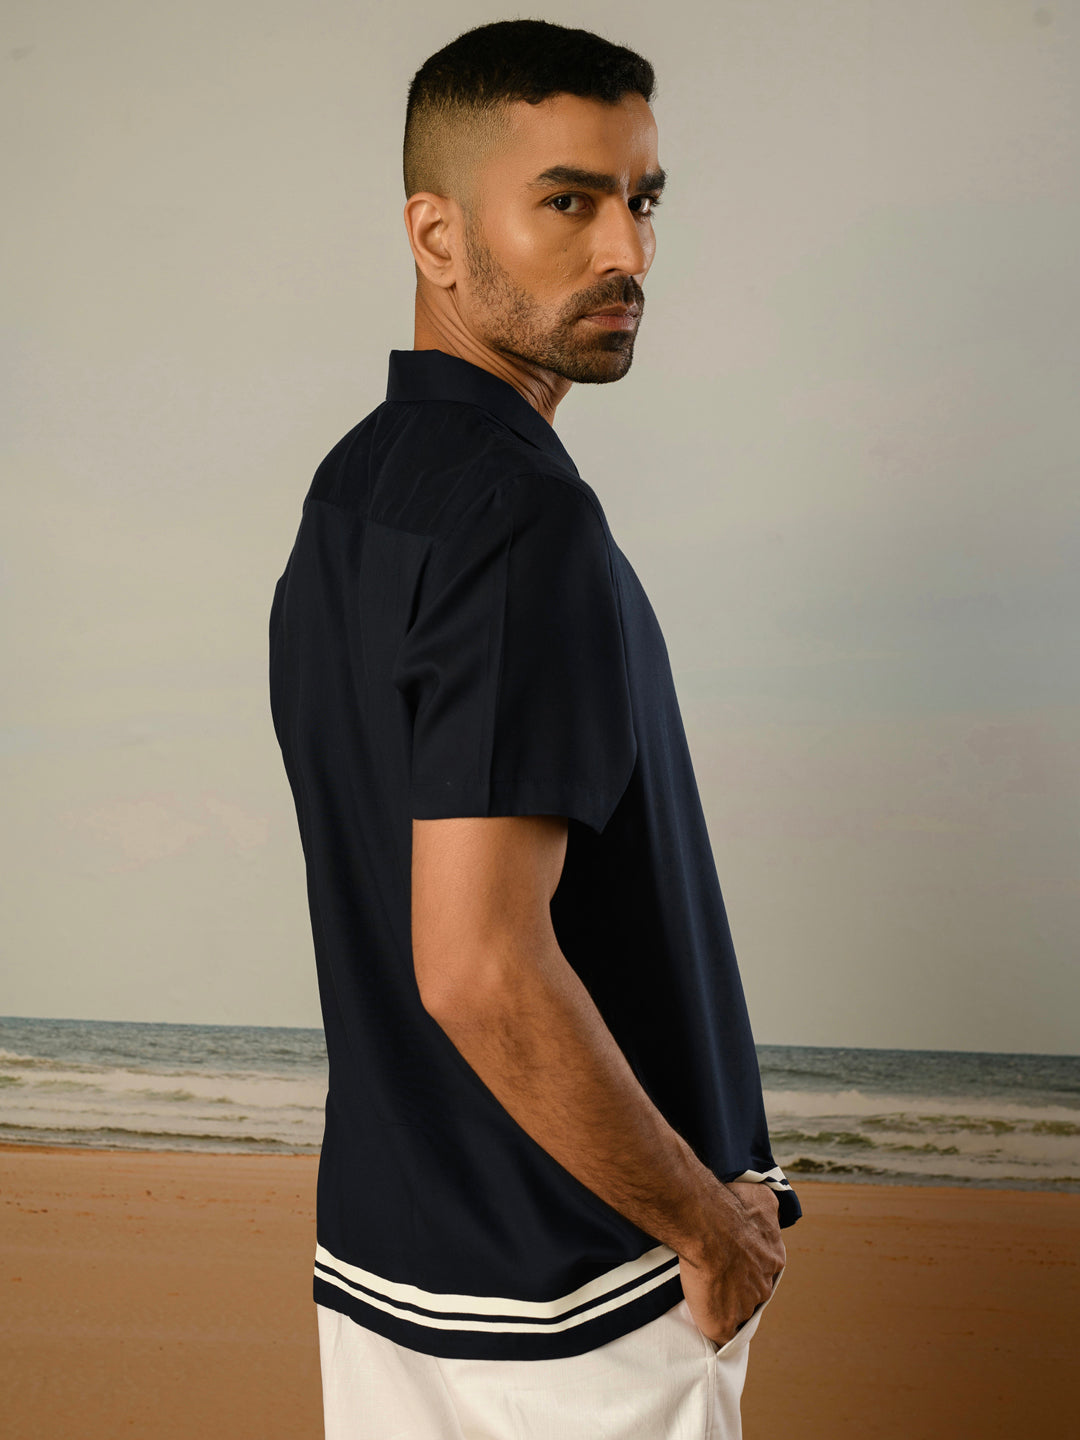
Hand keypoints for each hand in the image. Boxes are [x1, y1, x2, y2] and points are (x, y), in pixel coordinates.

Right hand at [678, 1182, 784, 1348]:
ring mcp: (745, 1307)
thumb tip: (773, 1208)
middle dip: (738, 1287)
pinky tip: (705, 1321)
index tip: (733, 1260)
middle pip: (753, 1293)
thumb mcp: (763, 1199)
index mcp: (774, 1259)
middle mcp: (764, 1285)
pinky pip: (721, 1334)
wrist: (708, 1224)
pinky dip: (714, 1329)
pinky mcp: (723, 1323)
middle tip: (717, 1274)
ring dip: (724, 1305)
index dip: (746, 1266)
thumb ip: (770, 1209)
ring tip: (704, 1292)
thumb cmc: (731, 1207)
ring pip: (737, 1312)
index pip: (763, 1270)